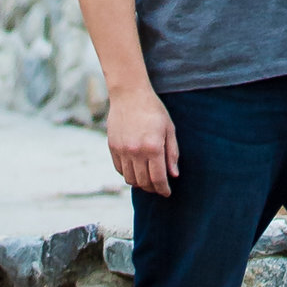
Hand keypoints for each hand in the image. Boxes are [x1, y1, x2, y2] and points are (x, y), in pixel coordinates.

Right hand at [107, 80, 180, 195]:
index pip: (158, 178)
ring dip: (140, 183)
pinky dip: (128, 174)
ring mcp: (122, 150)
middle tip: (158, 187)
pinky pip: (120, 169)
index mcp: (153, 147)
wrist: (129, 94)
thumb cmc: (153, 109)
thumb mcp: (169, 128)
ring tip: (147, 179)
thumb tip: (174, 174)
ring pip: (130, 179)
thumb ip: (172, 153)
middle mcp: (136, 151)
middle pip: (143, 182)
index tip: (167, 192)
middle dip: (152, 188)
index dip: (163, 189)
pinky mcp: (113, 148)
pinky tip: (135, 169)